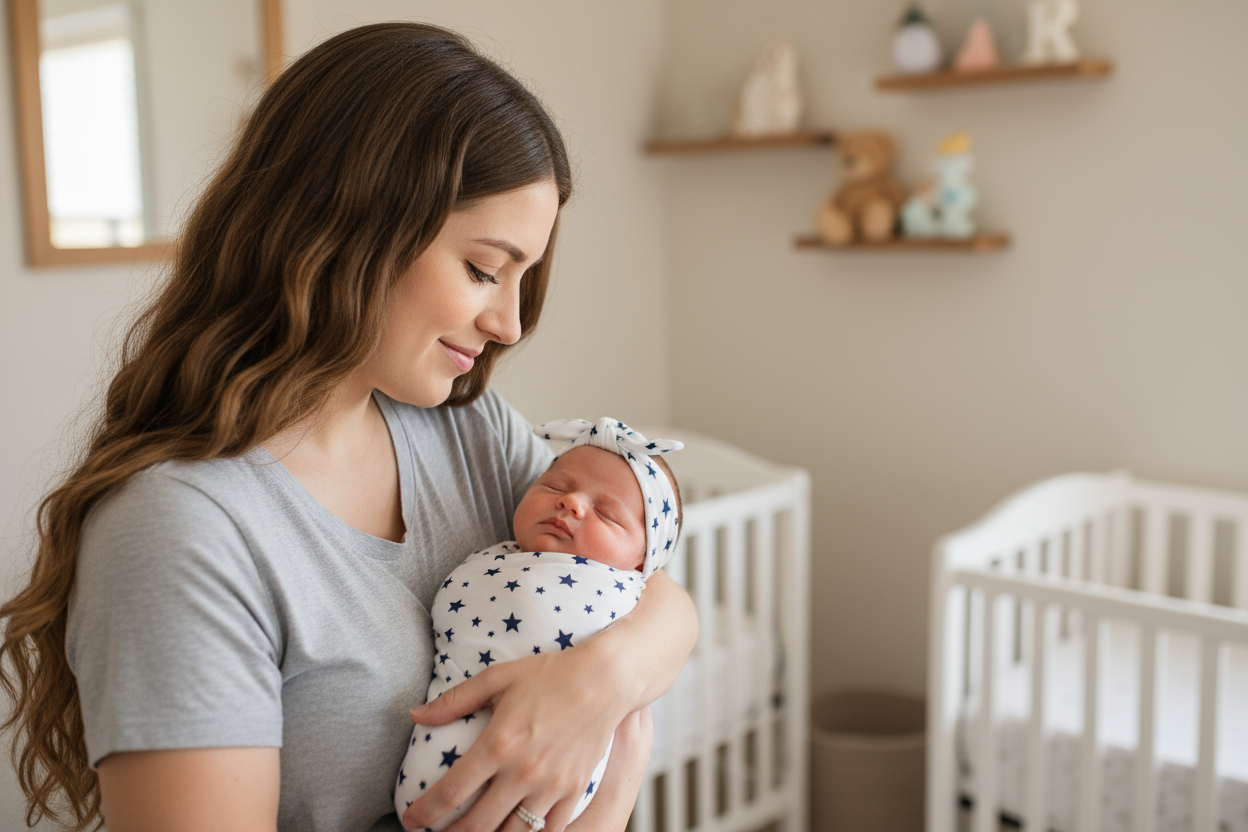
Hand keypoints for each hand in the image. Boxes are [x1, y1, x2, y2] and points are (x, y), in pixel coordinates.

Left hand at [402, 570, 692, 831]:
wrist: (606, 679)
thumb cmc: (550, 673)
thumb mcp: (497, 678)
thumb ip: (454, 700)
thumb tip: (415, 715)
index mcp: (498, 744)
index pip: (450, 792)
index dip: (424, 812)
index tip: (410, 819)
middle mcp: (523, 771)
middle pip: (477, 825)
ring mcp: (551, 786)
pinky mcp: (574, 791)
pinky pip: (549, 830)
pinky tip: (514, 831)